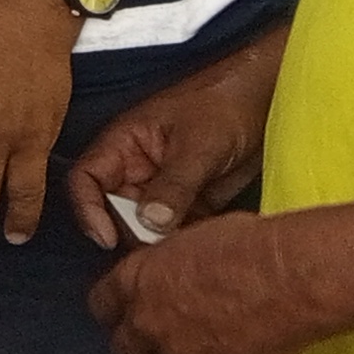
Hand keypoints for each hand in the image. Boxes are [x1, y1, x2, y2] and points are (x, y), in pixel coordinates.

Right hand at [66, 25, 283, 248]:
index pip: (86, 180)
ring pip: (146, 226)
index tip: (108, 238)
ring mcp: (163, 188)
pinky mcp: (190, 202)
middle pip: (114, 211)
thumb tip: (149, 224)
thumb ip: (173, 185)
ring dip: (160, 244)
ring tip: (183, 254)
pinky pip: (177, 231)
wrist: (267, 99)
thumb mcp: (198, 144)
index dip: (88, 209)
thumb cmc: (225, 103)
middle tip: (157, 252)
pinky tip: (202, 251)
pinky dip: (186, 244)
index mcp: (123, 144)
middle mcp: (136, 169)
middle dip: (130, 233)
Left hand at [86, 209, 332, 353]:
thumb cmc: (249, 244)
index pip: (102, 306)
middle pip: (126, 352)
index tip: (133, 315)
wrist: (290, 277)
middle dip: (144, 350)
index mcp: (137, 280)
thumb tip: (175, 277)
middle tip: (171, 345)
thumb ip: (169, 268)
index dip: (119, 312)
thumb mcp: (190, 242)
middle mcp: (148, 323)